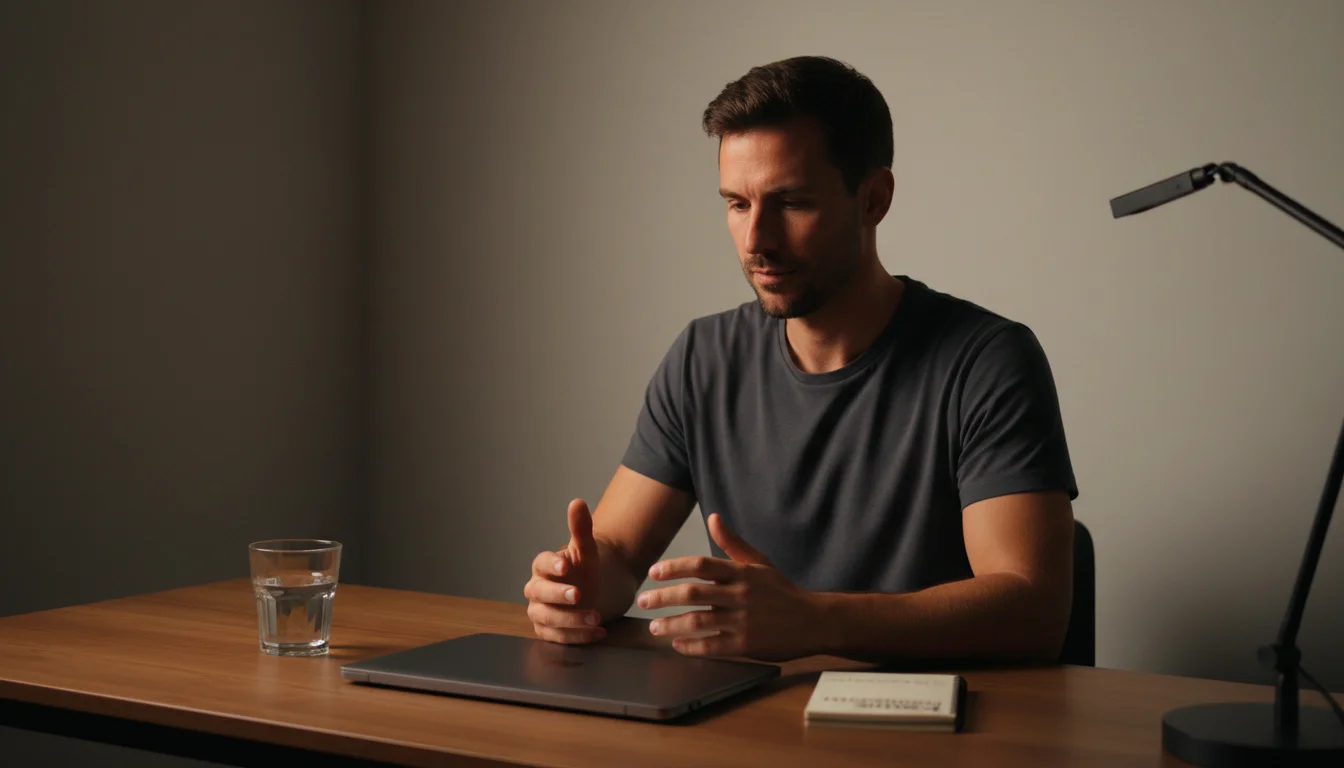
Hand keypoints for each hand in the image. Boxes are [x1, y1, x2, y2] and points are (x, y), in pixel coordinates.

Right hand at [523, 499, 606, 643]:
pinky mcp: (551, 632)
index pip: (540, 564)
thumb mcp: (588, 549)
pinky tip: (599, 632)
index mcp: (544, 566)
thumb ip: (581, 528)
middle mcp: (537, 589)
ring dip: (570, 620)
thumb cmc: (588, 568)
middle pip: (539, 593)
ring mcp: (542, 612)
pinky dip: (578, 637)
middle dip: (558, 595)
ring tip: (596, 617)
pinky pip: (558, 638)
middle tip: (579, 594)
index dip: (551, 565)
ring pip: (547, 619)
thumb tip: (577, 502)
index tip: (566, 566)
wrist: (602, 589)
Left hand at [636, 513, 820, 660]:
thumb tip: (713, 517)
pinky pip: (712, 646)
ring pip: (698, 621)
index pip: (701, 565)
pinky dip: (691, 646)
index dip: (674, 567)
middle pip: (693, 593)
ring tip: (654, 627)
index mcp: (741, 572)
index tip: (653, 572)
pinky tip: (677, 645)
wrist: (813, 621)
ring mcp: (743, 621)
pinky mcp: (746, 645)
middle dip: (663, 597)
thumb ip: (732, 543)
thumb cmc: (782, 591)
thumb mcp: (759, 563)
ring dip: (671, 624)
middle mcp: (740, 594)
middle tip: (643, 601)